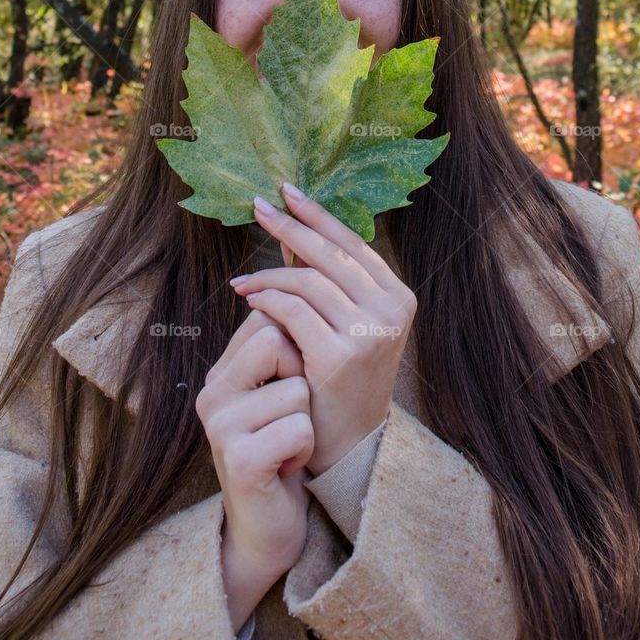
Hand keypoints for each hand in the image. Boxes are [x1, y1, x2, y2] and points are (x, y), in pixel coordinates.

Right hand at [196, 308, 314, 584]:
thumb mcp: (276, 393)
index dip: (294, 346)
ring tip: (289, 445)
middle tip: (289, 415)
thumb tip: (302, 280)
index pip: (266, 319)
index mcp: (220, 372)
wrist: (267, 527)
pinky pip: (298, 428)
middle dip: (301, 377)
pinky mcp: (241, 460)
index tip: (290, 384)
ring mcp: (221, 427)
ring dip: (307, 420)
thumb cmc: (282, 450)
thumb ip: (279, 347)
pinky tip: (288, 467)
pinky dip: (305, 447)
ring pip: (296, 388)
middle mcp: (212, 393)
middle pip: (276, 340)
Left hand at [230, 184, 416, 474]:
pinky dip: (266, 300)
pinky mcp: (340, 355)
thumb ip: (328, 282)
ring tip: (241, 280)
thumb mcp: (346, 325)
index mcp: (398, 297)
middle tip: (258, 208)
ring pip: (307, 281)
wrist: (347, 445)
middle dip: (289, 227)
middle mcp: (390, 310)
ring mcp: (368, 333)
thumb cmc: (341, 381)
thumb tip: (291, 233)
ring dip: (267, 275)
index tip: (287, 193)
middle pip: (329, 254)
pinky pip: (292, 311)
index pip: (353, 243)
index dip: (318, 215)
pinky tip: (249, 300)